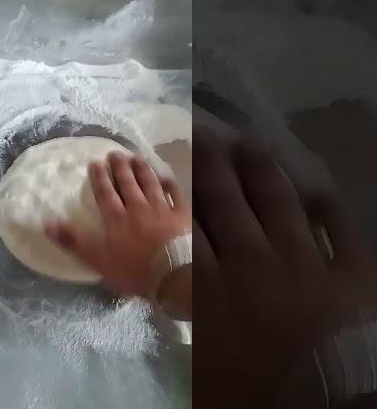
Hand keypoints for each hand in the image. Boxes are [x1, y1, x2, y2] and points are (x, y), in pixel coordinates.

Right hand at [44, 151, 190, 302]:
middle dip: (120, 167)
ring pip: (150, 183)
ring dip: (142, 169)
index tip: (95, 163)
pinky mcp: (180, 214)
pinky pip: (175, 194)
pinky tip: (166, 176)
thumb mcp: (97, 260)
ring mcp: (161, 208)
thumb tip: (47, 223)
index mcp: (116, 218)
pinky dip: (170, 184)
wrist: (172, 274)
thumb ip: (73, 241)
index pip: (105, 193)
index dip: (99, 177)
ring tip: (136, 157)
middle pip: (127, 183)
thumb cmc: (132, 270)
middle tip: (114, 153)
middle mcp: (137, 207)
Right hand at [193, 127, 376, 407]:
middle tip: (203, 133)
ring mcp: (305, 259)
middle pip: (227, 202)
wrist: (328, 401)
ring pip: (277, 203)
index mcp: (217, 284)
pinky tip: (317, 188)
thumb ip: (187, 319)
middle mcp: (254, 259)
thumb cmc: (257, 389)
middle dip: (212, 165)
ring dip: (260, 171)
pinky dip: (328, 208)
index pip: (191, 225)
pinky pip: (339, 229)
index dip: (181, 190)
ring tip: (246, 141)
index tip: (173, 162)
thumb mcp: (204, 362)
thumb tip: (166, 291)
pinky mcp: (349, 269)